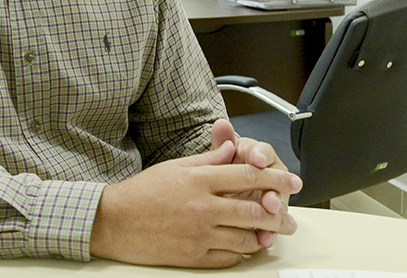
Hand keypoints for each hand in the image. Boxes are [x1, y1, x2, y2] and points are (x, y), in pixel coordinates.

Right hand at [89, 141, 301, 267]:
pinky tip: (246, 246)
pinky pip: (230, 257)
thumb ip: (207, 159)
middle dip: (279, 212)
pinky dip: (242, 252)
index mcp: (198, 180)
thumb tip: (232, 150)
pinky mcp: (195, 257)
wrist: (115, 222)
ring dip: (264, 236)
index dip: (274, 178)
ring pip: (247, 238)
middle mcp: (202, 207)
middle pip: (254, 210)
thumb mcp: (174, 166)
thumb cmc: (142, 192)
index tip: (291, 181)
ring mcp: (199, 234)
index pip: (247, 176)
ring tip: (272, 233)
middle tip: (291, 216)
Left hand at [210, 119, 295, 246]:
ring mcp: (269, 198)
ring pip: (278, 205)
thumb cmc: (224, 169)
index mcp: (258, 156)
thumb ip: (222, 142)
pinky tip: (264, 237)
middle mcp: (268, 176)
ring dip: (276, 212)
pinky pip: (271, 226)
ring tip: (270, 214)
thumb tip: (221, 125)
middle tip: (269, 196)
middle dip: (274, 188)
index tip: (256, 159)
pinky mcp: (266, 219)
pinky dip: (268, 232)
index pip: (264, 152)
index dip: (261, 155)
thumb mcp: (220, 156)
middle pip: (277, 180)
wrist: (217, 192)